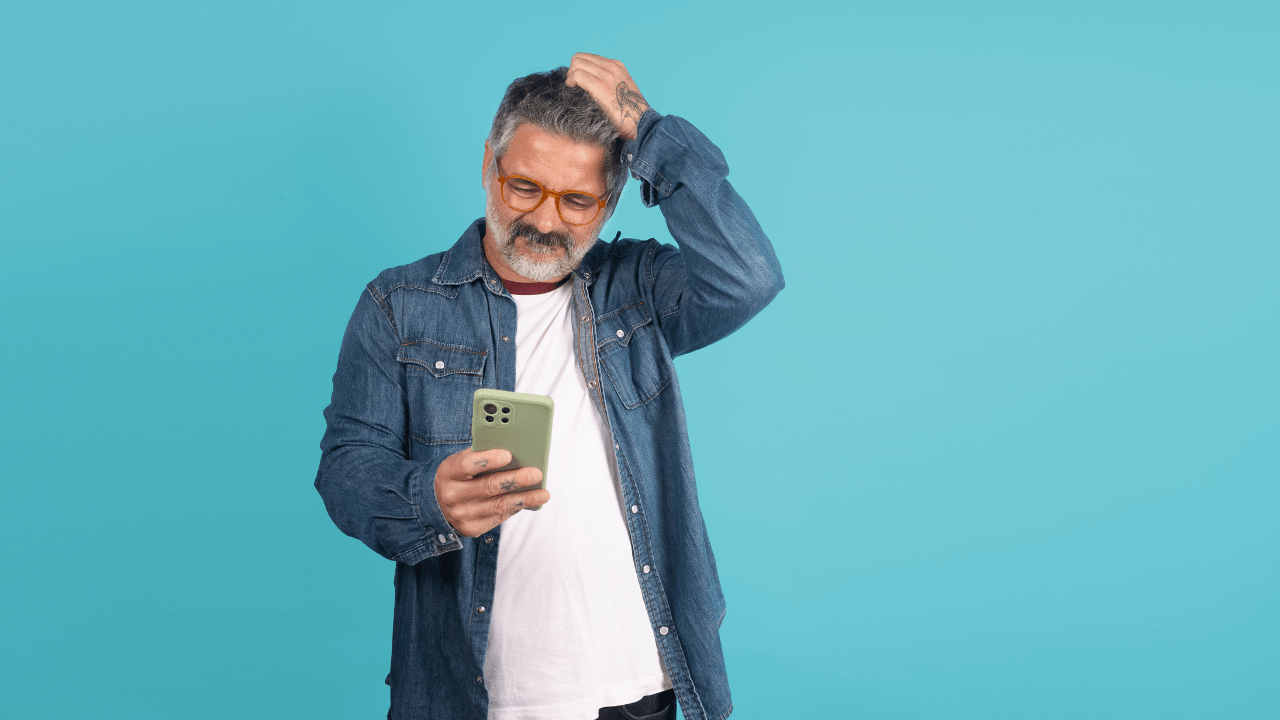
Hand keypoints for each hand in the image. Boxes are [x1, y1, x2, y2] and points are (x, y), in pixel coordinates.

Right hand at [434, 448, 548, 537]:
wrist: (438, 505)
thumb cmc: (458, 477)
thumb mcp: (461, 463)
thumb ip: (481, 456)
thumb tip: (513, 450)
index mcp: (447, 473)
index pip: (466, 465)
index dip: (487, 460)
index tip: (508, 454)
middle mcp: (451, 496)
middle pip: (487, 487)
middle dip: (514, 480)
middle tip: (536, 473)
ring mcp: (461, 515)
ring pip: (497, 505)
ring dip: (523, 499)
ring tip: (543, 494)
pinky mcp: (472, 529)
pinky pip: (498, 517)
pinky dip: (515, 508)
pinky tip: (529, 501)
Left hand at [565, 53, 649, 140]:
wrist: (641, 125)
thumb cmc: (629, 115)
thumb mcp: (620, 91)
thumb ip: (607, 82)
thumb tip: (586, 84)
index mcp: (616, 66)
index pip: (587, 58)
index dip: (578, 70)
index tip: (578, 85)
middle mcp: (612, 66)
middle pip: (579, 58)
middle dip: (572, 72)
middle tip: (574, 88)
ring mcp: (607, 75)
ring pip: (576, 63)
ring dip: (570, 78)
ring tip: (575, 91)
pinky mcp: (601, 86)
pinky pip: (577, 75)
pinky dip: (571, 83)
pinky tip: (574, 93)